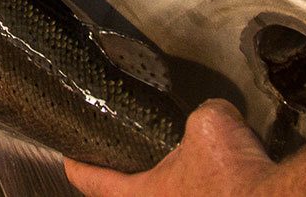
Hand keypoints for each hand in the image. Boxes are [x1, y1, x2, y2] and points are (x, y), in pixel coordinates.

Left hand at [66, 101, 274, 194]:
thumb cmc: (236, 174)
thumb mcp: (209, 122)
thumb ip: (198, 116)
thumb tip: (205, 117)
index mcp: (145, 196)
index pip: (95, 183)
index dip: (78, 167)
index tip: (69, 157)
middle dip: (128, 178)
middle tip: (124, 156)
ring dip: (170, 185)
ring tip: (181, 166)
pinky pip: (198, 196)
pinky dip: (202, 188)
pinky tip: (219, 178)